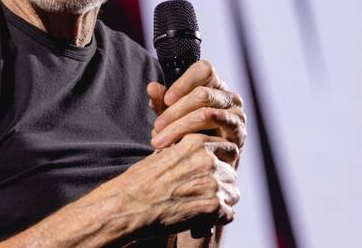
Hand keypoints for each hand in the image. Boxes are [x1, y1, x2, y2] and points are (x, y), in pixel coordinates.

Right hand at [109, 133, 239, 235]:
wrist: (129, 204)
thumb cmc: (140, 180)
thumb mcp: (163, 153)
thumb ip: (185, 150)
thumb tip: (197, 153)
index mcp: (196, 143)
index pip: (229, 148)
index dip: (222, 161)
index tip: (213, 171)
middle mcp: (208, 160)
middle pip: (231, 172)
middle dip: (221, 182)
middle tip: (204, 193)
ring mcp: (213, 183)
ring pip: (232, 193)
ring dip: (220, 201)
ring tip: (201, 206)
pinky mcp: (213, 206)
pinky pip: (228, 213)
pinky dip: (217, 218)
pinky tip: (200, 218)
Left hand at [147, 60, 246, 164]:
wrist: (205, 162)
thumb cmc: (188, 132)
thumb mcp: (171, 115)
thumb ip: (161, 101)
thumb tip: (152, 87)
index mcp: (214, 84)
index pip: (204, 69)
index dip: (184, 82)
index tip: (166, 99)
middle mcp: (230, 97)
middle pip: (202, 93)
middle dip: (175, 111)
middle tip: (157, 126)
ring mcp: (237, 115)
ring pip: (208, 113)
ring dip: (181, 127)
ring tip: (160, 140)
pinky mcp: (239, 136)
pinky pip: (219, 134)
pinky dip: (196, 139)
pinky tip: (181, 145)